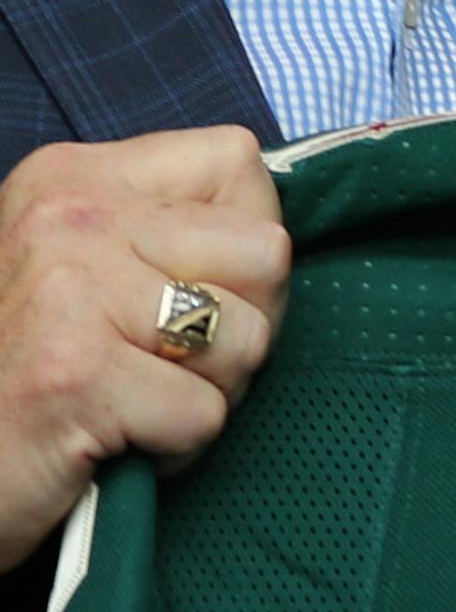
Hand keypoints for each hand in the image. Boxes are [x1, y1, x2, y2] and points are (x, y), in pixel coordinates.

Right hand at [0, 127, 288, 571]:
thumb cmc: (25, 374)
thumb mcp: (82, 268)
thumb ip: (167, 233)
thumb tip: (273, 242)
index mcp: (75, 177)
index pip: (238, 162)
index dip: (247, 242)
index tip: (199, 290)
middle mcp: (71, 217)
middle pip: (267, 253)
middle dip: (243, 326)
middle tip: (169, 365)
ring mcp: (70, 291)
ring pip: (249, 338)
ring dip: (210, 393)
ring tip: (137, 405)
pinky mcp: (75, 376)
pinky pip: (205, 413)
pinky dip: (176, 449)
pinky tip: (115, 445)